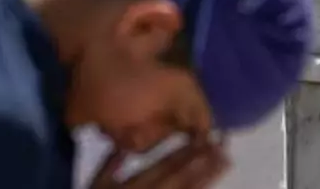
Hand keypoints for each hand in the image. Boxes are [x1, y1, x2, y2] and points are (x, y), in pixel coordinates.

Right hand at [90, 140, 228, 188]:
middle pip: (180, 178)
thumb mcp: (95, 186)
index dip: (183, 151)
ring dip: (206, 178)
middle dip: (202, 161)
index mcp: (134, 186)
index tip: (202, 136)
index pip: (163, 166)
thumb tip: (123, 144)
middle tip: (223, 146)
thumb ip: (108, 166)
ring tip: (224, 164)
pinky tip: (208, 188)